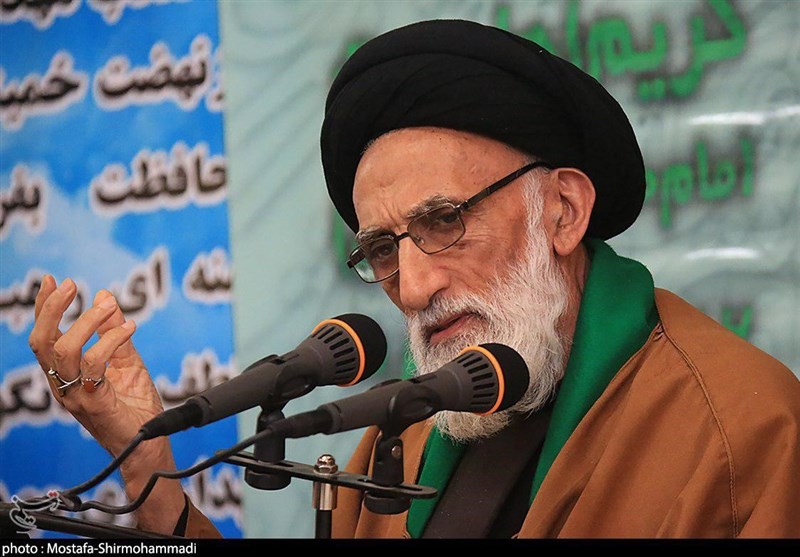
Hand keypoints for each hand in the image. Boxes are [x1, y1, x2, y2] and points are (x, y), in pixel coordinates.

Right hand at [28, 275, 185, 533]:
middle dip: (52, 310)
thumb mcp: (126, 361)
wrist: (148, 443)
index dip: (44, 308)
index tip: (52, 280)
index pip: (44, 338)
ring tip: (108, 306)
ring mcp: (75, 396)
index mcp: (65, 375)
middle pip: (42, 343)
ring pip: (63, 351)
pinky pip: (94, 366)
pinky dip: (110, 341)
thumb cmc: (134, 405)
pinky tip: (128, 328)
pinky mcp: (94, 403)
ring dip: (86, 322)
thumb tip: (106, 296)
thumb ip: (113, 332)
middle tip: (73, 286)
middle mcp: (63, 385)